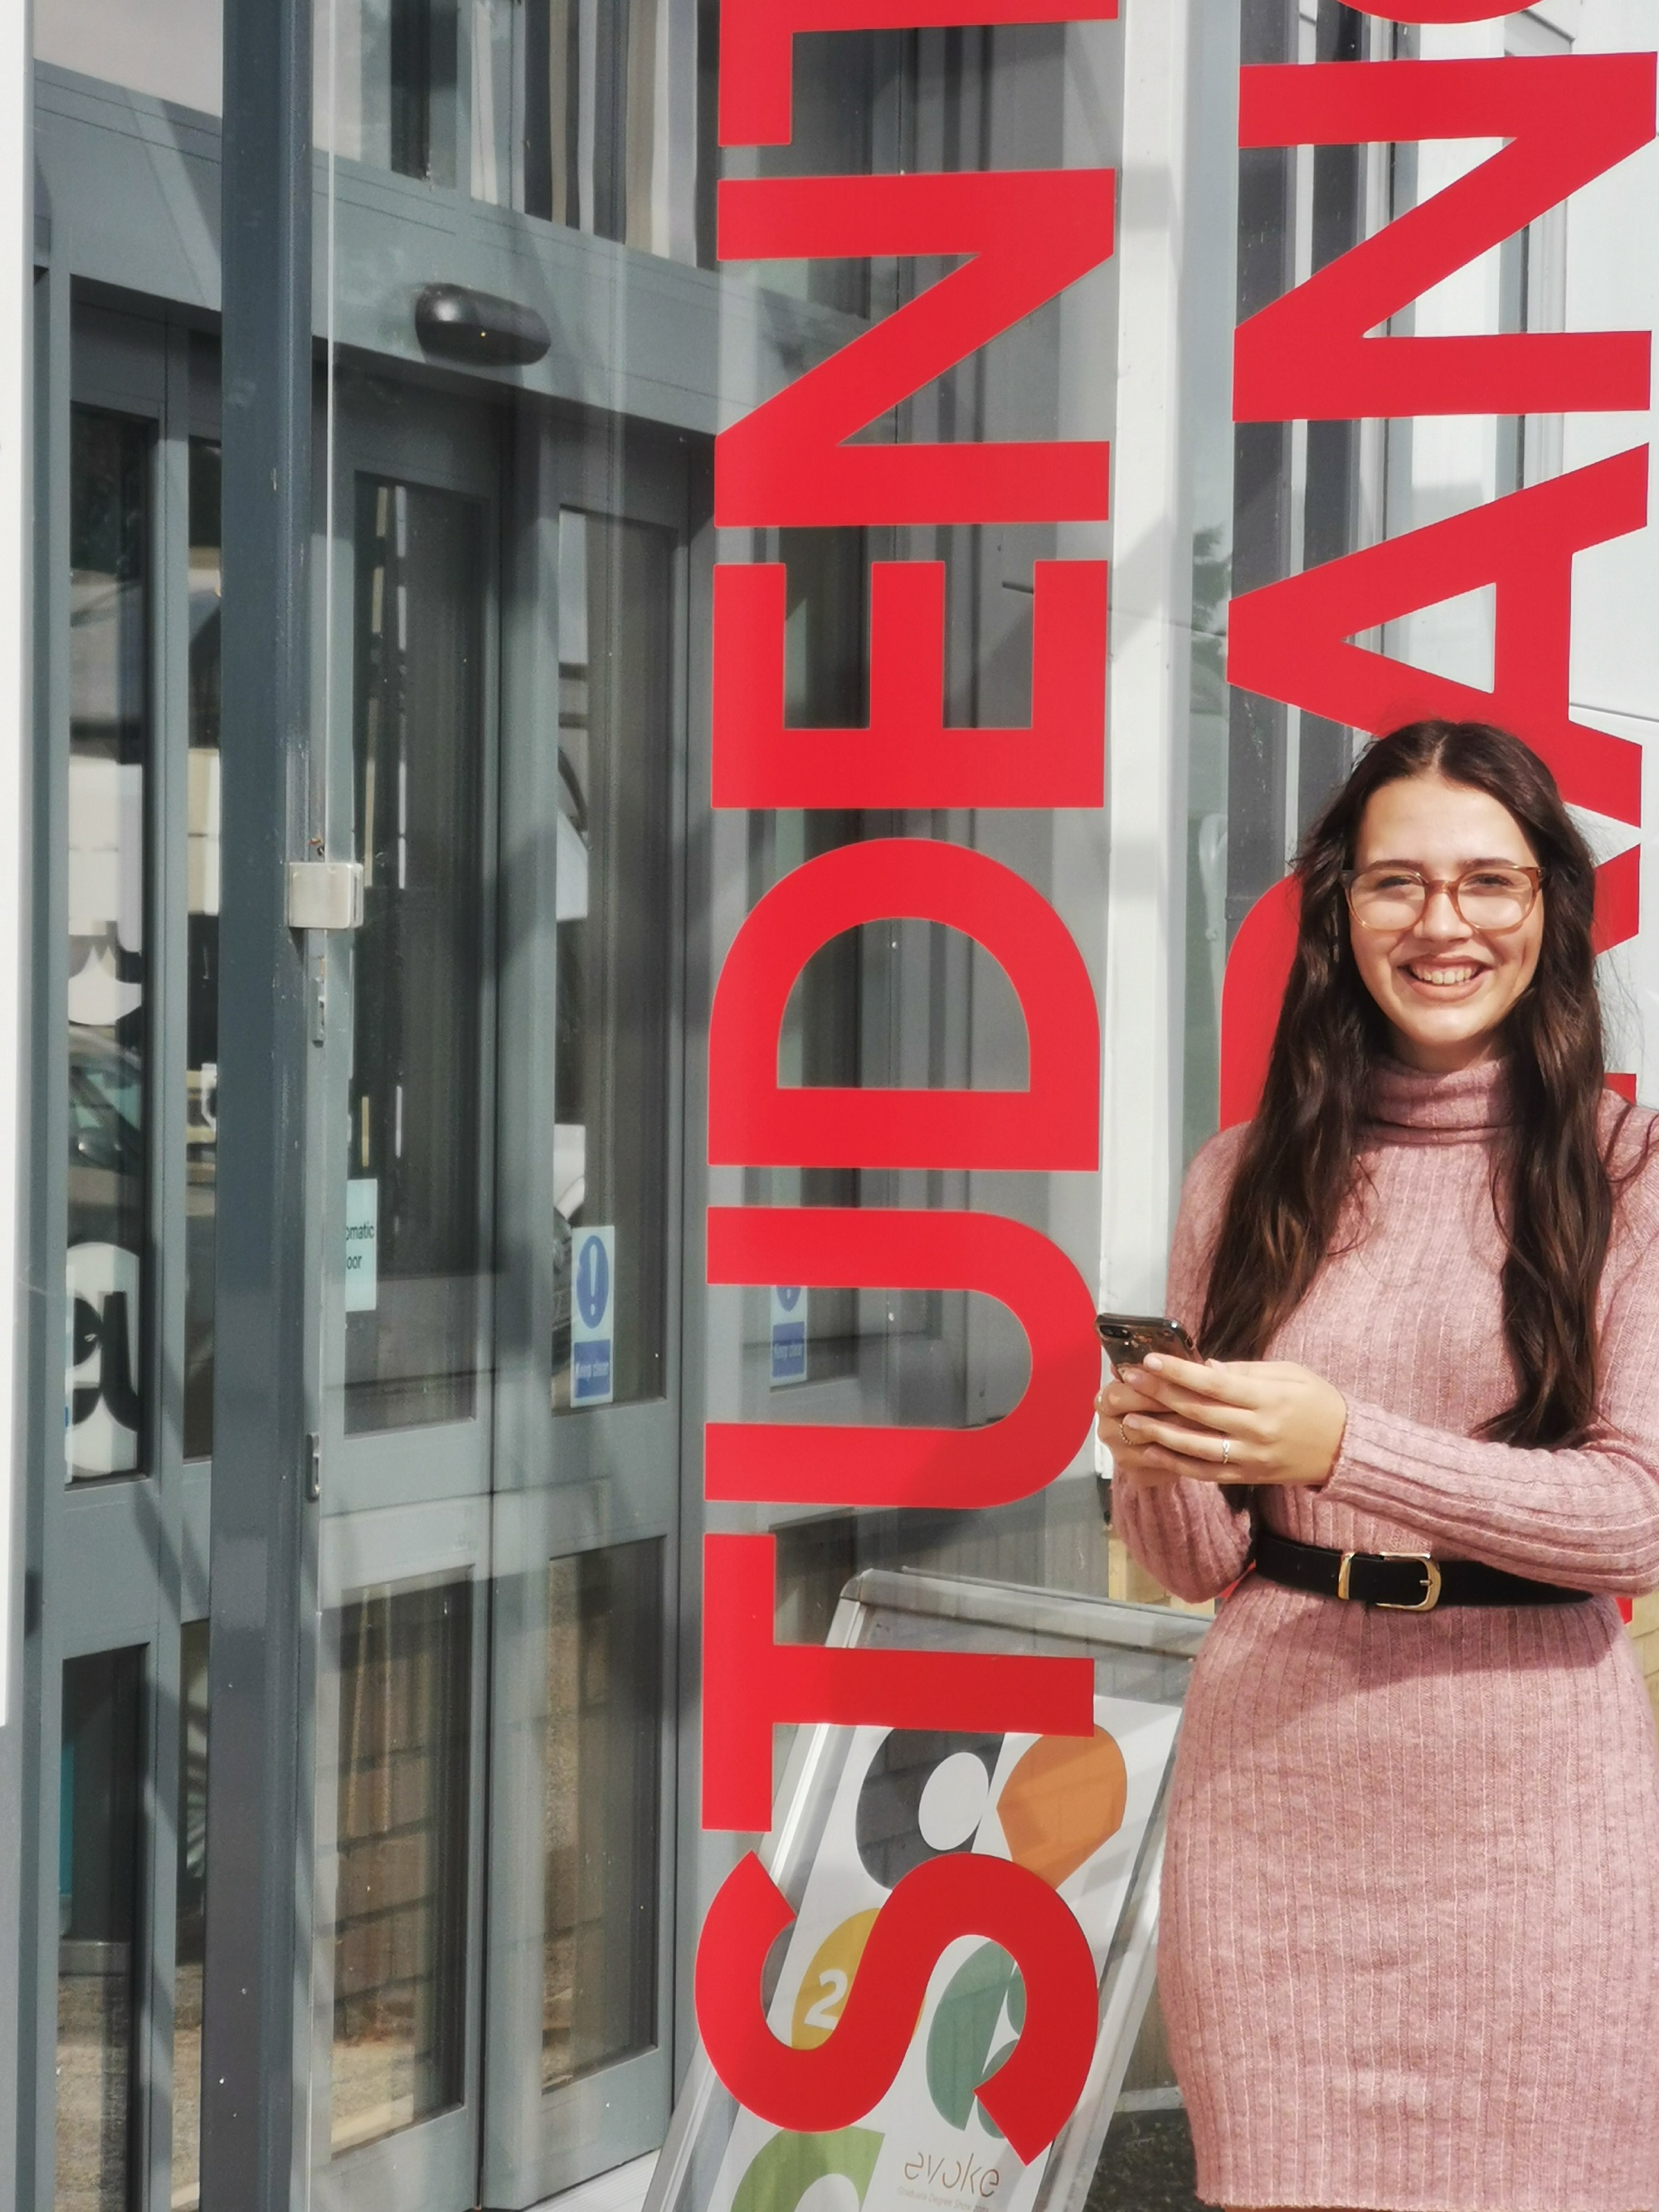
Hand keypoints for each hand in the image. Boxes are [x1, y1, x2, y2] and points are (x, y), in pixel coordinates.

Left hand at [1111, 1355, 1347, 1487]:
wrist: (1346, 1450)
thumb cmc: (1318, 1402)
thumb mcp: (1291, 1375)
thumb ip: (1248, 1371)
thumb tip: (1206, 1368)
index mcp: (1268, 1400)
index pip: (1214, 1385)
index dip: (1179, 1372)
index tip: (1150, 1359)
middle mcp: (1256, 1431)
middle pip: (1198, 1413)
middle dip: (1159, 1395)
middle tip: (1128, 1381)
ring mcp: (1250, 1458)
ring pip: (1195, 1447)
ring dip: (1158, 1433)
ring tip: (1129, 1420)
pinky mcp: (1247, 1477)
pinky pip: (1205, 1472)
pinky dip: (1175, 1463)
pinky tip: (1151, 1450)